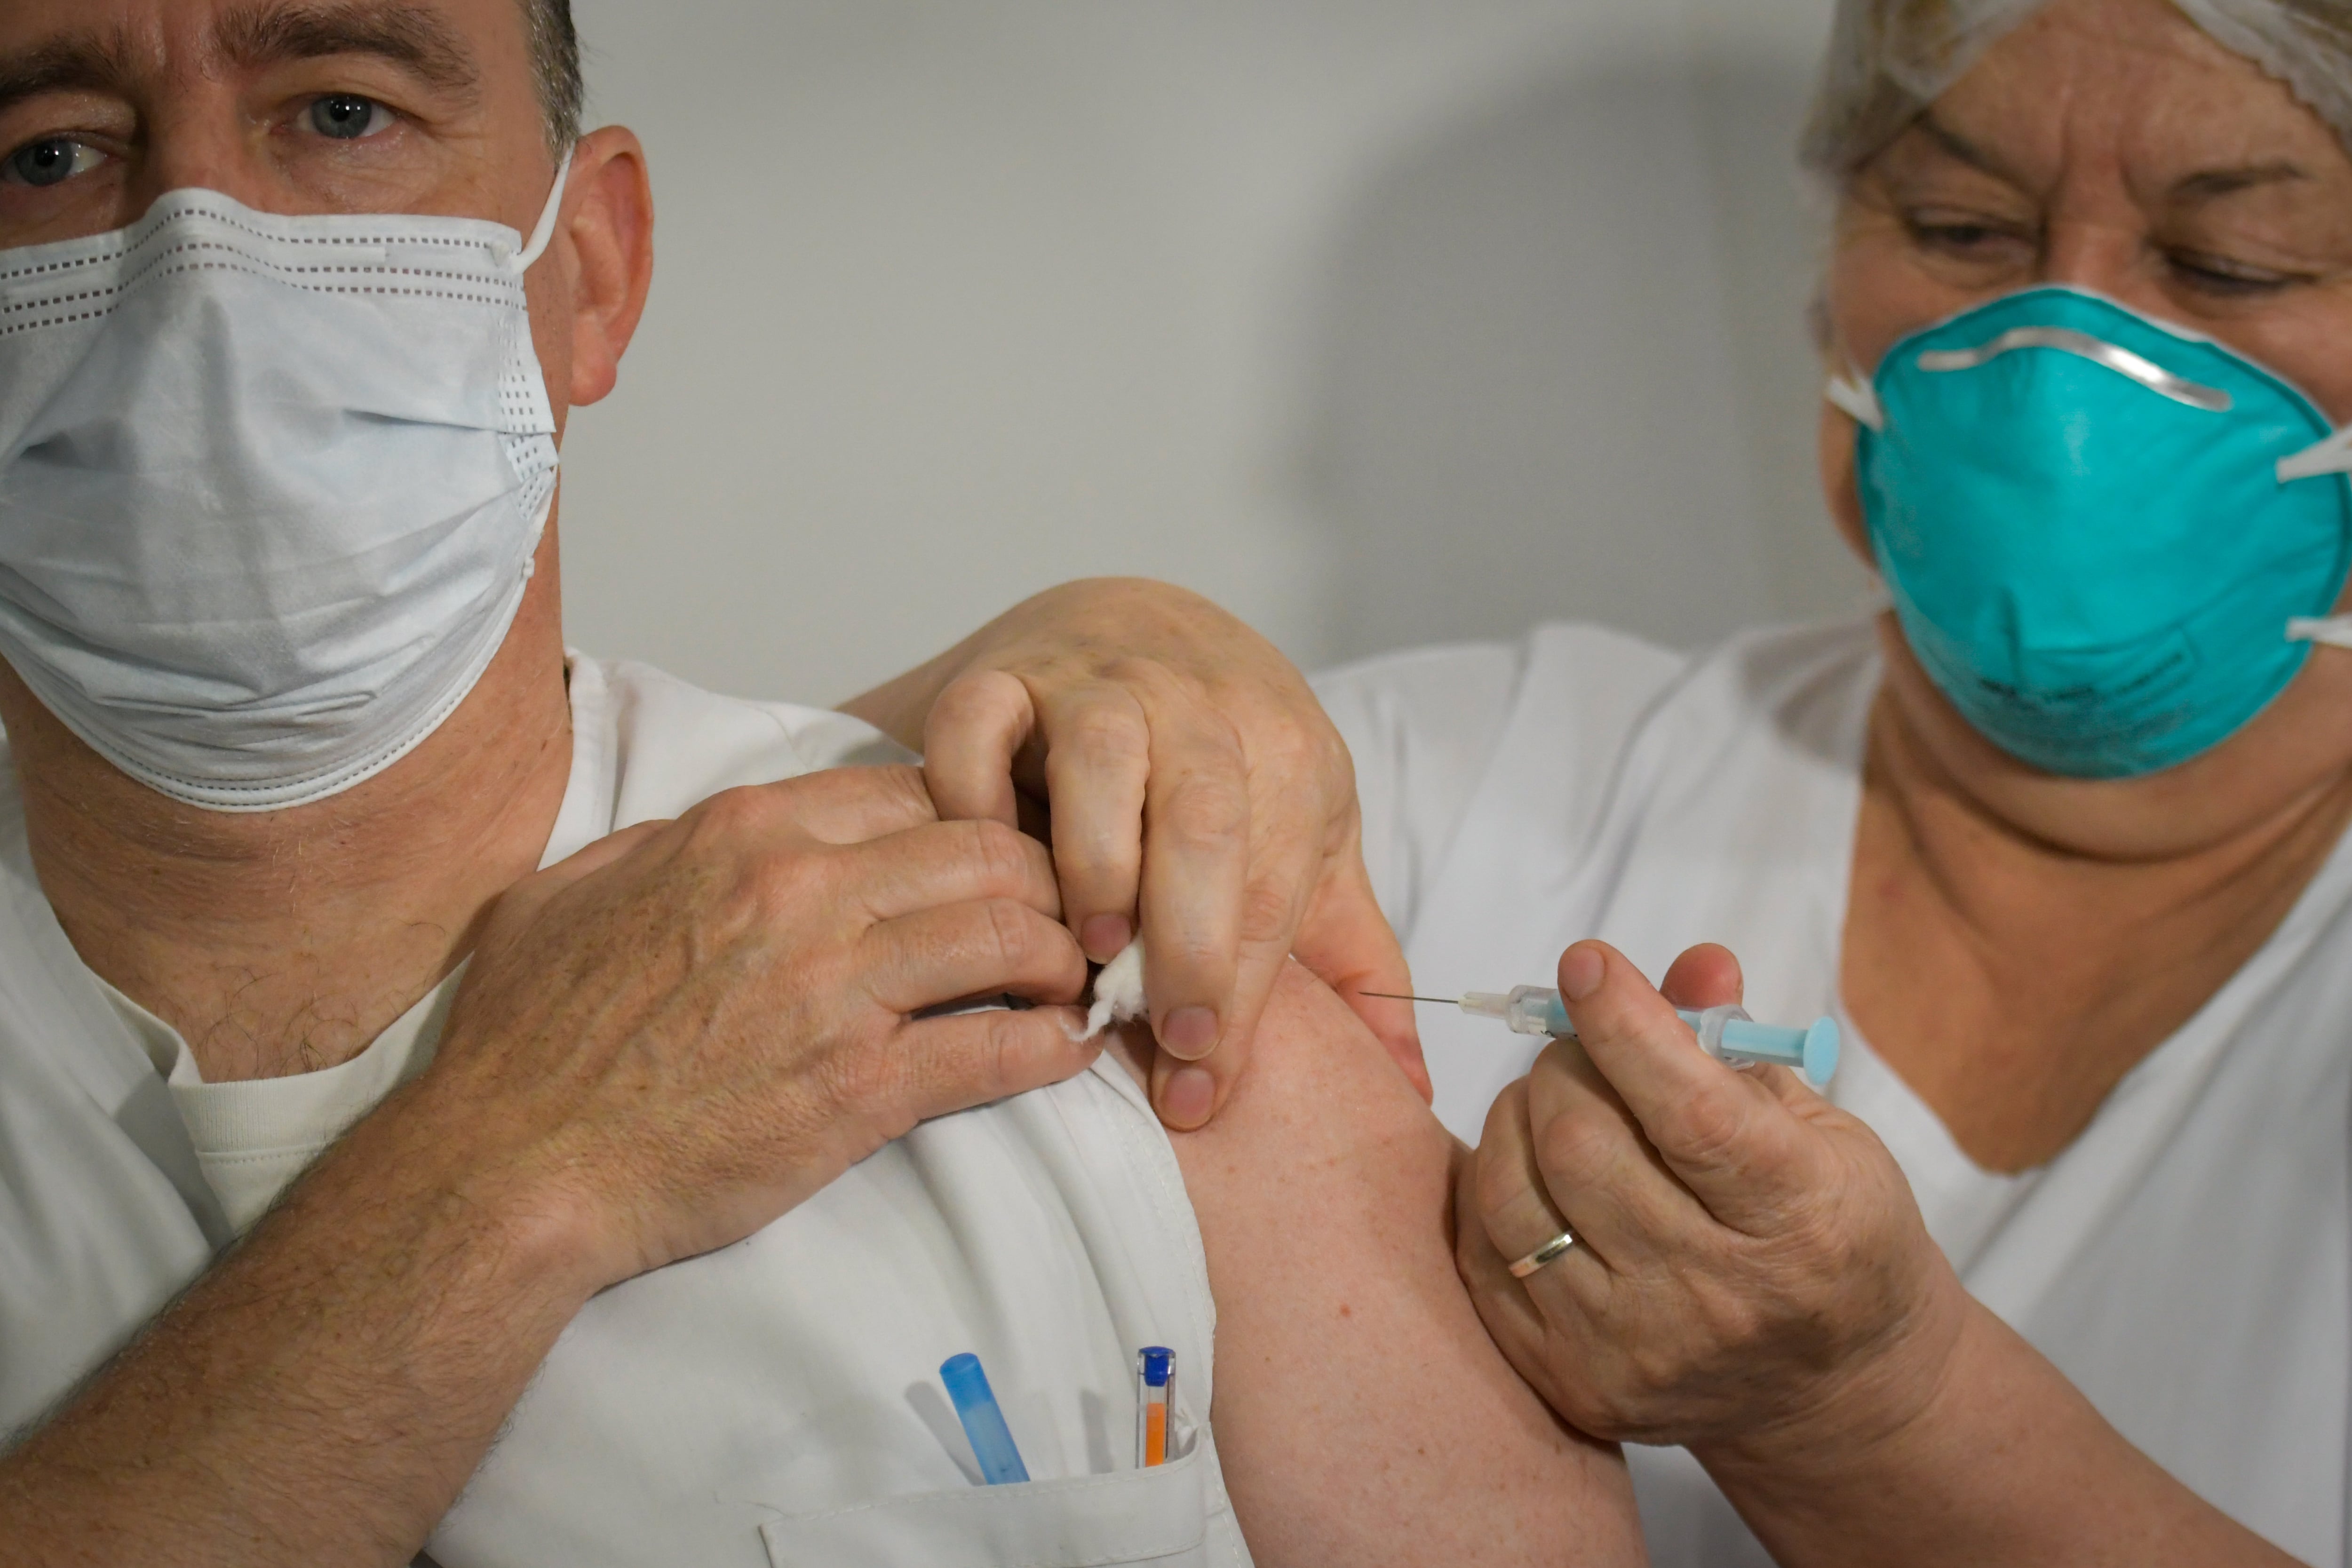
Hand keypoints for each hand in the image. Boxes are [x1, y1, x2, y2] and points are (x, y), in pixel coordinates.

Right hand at [410, 765, 1095, 1290]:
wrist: (510, 1166)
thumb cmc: (529, 1039)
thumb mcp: (574, 893)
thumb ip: (659, 849)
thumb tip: (706, 836)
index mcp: (746, 834)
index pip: (915, 791)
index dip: (975, 820)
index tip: (1000, 854)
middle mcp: (802, 891)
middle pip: (985, 849)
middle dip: (1043, 878)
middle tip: (1063, 915)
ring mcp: (835, 988)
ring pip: (1009, 933)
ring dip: (1061, 955)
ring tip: (1074, 980)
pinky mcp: (858, 1087)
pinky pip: (996, 1049)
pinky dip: (1052, 1046)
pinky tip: (1071, 1048)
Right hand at [844, 577, 1425, 1128]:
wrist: (1138, 625)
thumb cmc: (1229, 762)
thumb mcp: (1311, 842)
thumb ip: (1353, 959)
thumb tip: (1408, 1081)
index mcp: (1286, 753)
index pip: (1272, 886)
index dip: (1241, 996)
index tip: (1205, 1090)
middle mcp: (1200, 704)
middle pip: (1206, 820)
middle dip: (1188, 942)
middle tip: (1164, 1036)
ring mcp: (1099, 679)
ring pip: (1100, 758)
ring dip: (1095, 861)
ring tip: (1086, 948)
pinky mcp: (1008, 670)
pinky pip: (977, 724)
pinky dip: (971, 795)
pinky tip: (985, 869)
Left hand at [1456, 940, 1966, 1467]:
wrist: (1835, 1390)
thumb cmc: (1829, 1235)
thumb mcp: (1821, 1133)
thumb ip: (1740, 1046)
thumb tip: (1691, 963)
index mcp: (1800, 1221)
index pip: (1691, 1113)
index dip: (1625, 1025)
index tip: (1588, 963)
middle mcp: (1716, 1298)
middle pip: (1582, 1145)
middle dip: (1564, 1067)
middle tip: (1582, 1051)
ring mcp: (1636, 1350)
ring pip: (1514, 1194)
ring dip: (1516, 1121)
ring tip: (1556, 1108)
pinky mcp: (1573, 1382)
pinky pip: (1483, 1255)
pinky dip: (1495, 1188)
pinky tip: (1533, 1172)